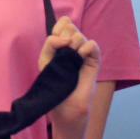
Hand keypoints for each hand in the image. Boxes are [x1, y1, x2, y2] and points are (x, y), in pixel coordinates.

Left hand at [39, 16, 101, 130]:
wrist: (66, 113)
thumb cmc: (54, 90)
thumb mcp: (45, 64)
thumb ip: (51, 46)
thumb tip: (66, 39)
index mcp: (58, 48)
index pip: (62, 25)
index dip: (60, 26)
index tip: (56, 40)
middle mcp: (71, 50)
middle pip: (70, 27)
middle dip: (65, 34)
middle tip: (64, 49)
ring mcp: (83, 57)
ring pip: (80, 35)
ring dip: (75, 41)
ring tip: (72, 55)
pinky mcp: (93, 66)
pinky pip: (94, 47)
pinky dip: (88, 47)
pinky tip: (82, 54)